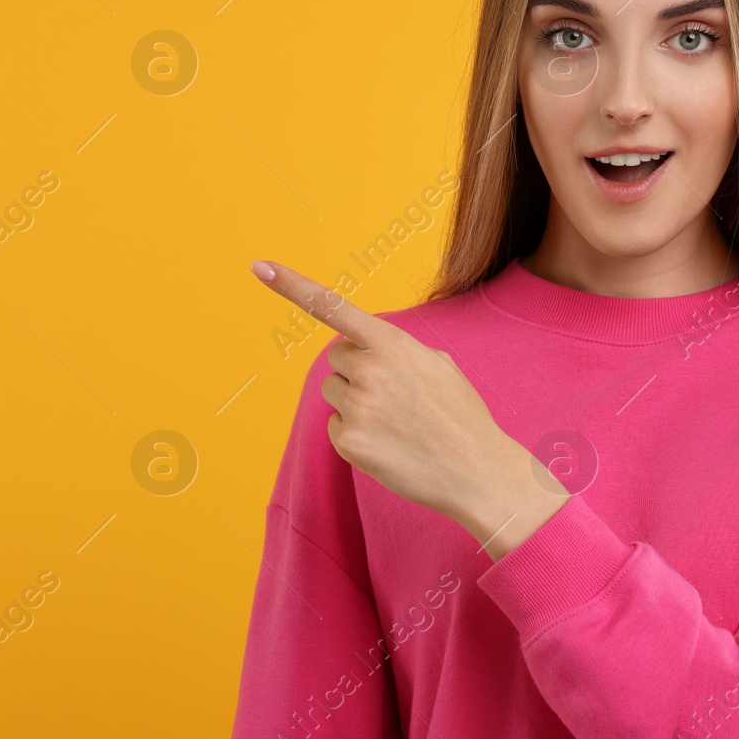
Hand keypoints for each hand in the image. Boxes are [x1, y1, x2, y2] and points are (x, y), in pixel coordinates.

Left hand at [251, 259, 567, 560]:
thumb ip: (398, 350)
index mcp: (392, 344)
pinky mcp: (348, 441)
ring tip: (395, 422)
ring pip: (334, 393)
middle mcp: (369, 369)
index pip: (334, 306)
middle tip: (392, 395)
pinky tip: (387, 445)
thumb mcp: (438, 366)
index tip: (260, 267)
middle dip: (356, 371)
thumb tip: (372, 353)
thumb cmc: (460, 416)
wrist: (478, 470)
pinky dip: (354, 436)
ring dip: (355, 404)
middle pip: (336, 359)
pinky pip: (335, 428)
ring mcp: (357, 406)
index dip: (293, 286)